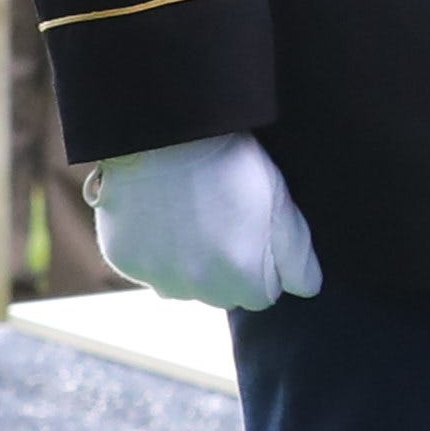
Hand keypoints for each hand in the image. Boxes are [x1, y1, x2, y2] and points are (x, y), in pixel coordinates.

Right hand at [88, 132, 319, 311]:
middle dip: (225, 270)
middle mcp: (200, 288)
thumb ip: (298, 259)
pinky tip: (159, 217)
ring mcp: (159, 276)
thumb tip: (306, 290)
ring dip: (188, 266)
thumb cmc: (233, 166)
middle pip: (221, 294)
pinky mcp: (124, 260)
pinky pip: (145, 269)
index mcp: (244, 278)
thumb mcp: (282, 206)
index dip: (260, 264)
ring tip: (188, 218)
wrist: (168, 135)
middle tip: (219, 222)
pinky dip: (153, 251)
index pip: (262, 295)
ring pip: (181, 285)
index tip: (252, 232)